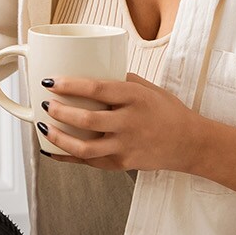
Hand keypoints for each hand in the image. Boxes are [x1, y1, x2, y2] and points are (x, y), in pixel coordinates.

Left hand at [37, 73, 219, 172]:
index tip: (50, 81)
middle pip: (87, 120)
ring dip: (58, 138)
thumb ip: (120, 80)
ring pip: (84, 148)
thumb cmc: (168, 112)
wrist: (191, 143)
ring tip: (44, 127)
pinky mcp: (123, 164)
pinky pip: (89, 162)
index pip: (97, 89)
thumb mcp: (148, 88)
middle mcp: (130, 123)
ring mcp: (126, 146)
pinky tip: (52, 150)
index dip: (69, 85)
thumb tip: (89, 70)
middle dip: (59, 112)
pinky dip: (67, 157)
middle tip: (45, 104)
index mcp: (136, 98)